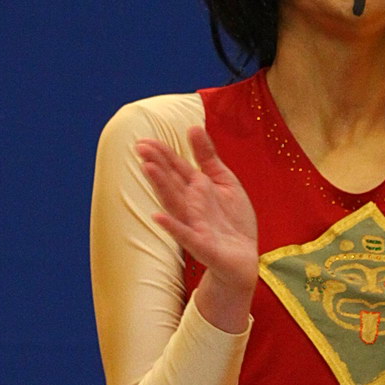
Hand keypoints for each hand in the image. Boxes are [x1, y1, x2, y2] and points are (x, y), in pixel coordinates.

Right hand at [135, 128, 258, 333]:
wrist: (244, 258)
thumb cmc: (231, 220)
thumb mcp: (224, 181)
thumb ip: (208, 157)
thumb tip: (193, 126)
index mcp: (196, 189)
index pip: (176, 168)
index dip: (162, 154)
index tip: (144, 140)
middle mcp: (191, 205)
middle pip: (171, 183)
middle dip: (158, 165)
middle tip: (140, 148)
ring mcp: (195, 225)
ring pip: (174, 204)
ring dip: (161, 187)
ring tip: (147, 168)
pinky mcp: (202, 245)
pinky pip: (185, 235)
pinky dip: (172, 226)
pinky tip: (157, 217)